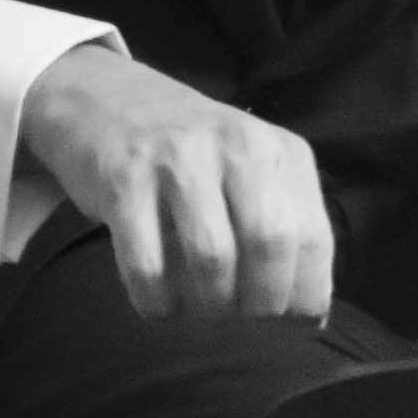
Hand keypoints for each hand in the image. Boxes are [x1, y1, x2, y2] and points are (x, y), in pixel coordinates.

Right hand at [21, 45, 333, 320]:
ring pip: (211, 256)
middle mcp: (237, 148)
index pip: (312, 237)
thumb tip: (311, 318)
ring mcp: (179, 160)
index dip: (307, 293)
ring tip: (204, 311)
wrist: (105, 98)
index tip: (292, 320)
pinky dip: (156, 300)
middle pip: (269, 243)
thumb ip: (285, 229)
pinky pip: (147, 263)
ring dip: (211, 305)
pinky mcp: (123, 179)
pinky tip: (160, 303)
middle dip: (264, 303)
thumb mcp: (253, 171)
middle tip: (247, 318)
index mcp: (280, 152)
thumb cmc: (192, 153)